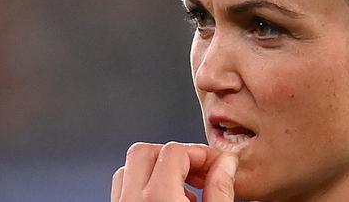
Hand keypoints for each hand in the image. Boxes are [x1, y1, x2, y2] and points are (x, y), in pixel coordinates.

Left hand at [111, 142, 237, 201]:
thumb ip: (220, 189)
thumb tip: (226, 163)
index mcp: (158, 198)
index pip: (175, 151)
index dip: (201, 152)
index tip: (217, 163)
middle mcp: (132, 201)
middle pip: (144, 152)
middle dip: (174, 155)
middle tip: (199, 170)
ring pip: (128, 170)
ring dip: (156, 171)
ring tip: (185, 188)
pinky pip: (123, 191)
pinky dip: (144, 188)